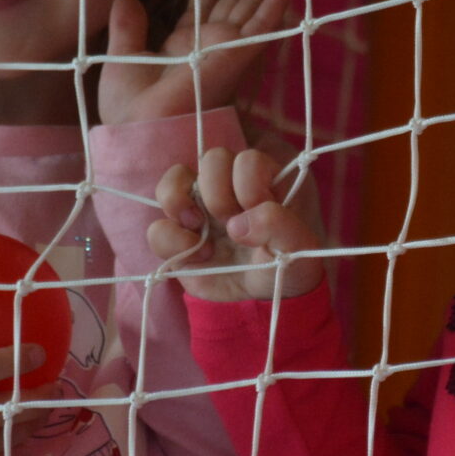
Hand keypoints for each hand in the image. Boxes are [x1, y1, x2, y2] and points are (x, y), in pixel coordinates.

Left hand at [100, 0, 290, 126]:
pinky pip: (262, 27)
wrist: (140, 130)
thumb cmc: (128, 108)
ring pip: (251, 7)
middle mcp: (211, 46)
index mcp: (185, 47)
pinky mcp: (238, 57)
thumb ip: (127, 29)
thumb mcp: (123, 58)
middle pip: (233, 0)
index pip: (203, 6)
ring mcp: (227, 51)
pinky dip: (273, 5)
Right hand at [142, 145, 322, 301]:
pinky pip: (157, 227)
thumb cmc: (286, 262)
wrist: (265, 296)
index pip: (247, 159)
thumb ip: (279, 225)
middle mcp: (228, 186)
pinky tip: (196, 256)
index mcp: (262, 179)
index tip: (256, 211)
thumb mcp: (297, 246)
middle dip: (220, 193)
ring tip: (199, 229)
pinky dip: (171, 241)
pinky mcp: (177, 236)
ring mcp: (199, 208)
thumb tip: (237, 225)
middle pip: (212, 159)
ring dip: (182, 203)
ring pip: (174, 179)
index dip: (249, 185)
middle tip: (231, 223)